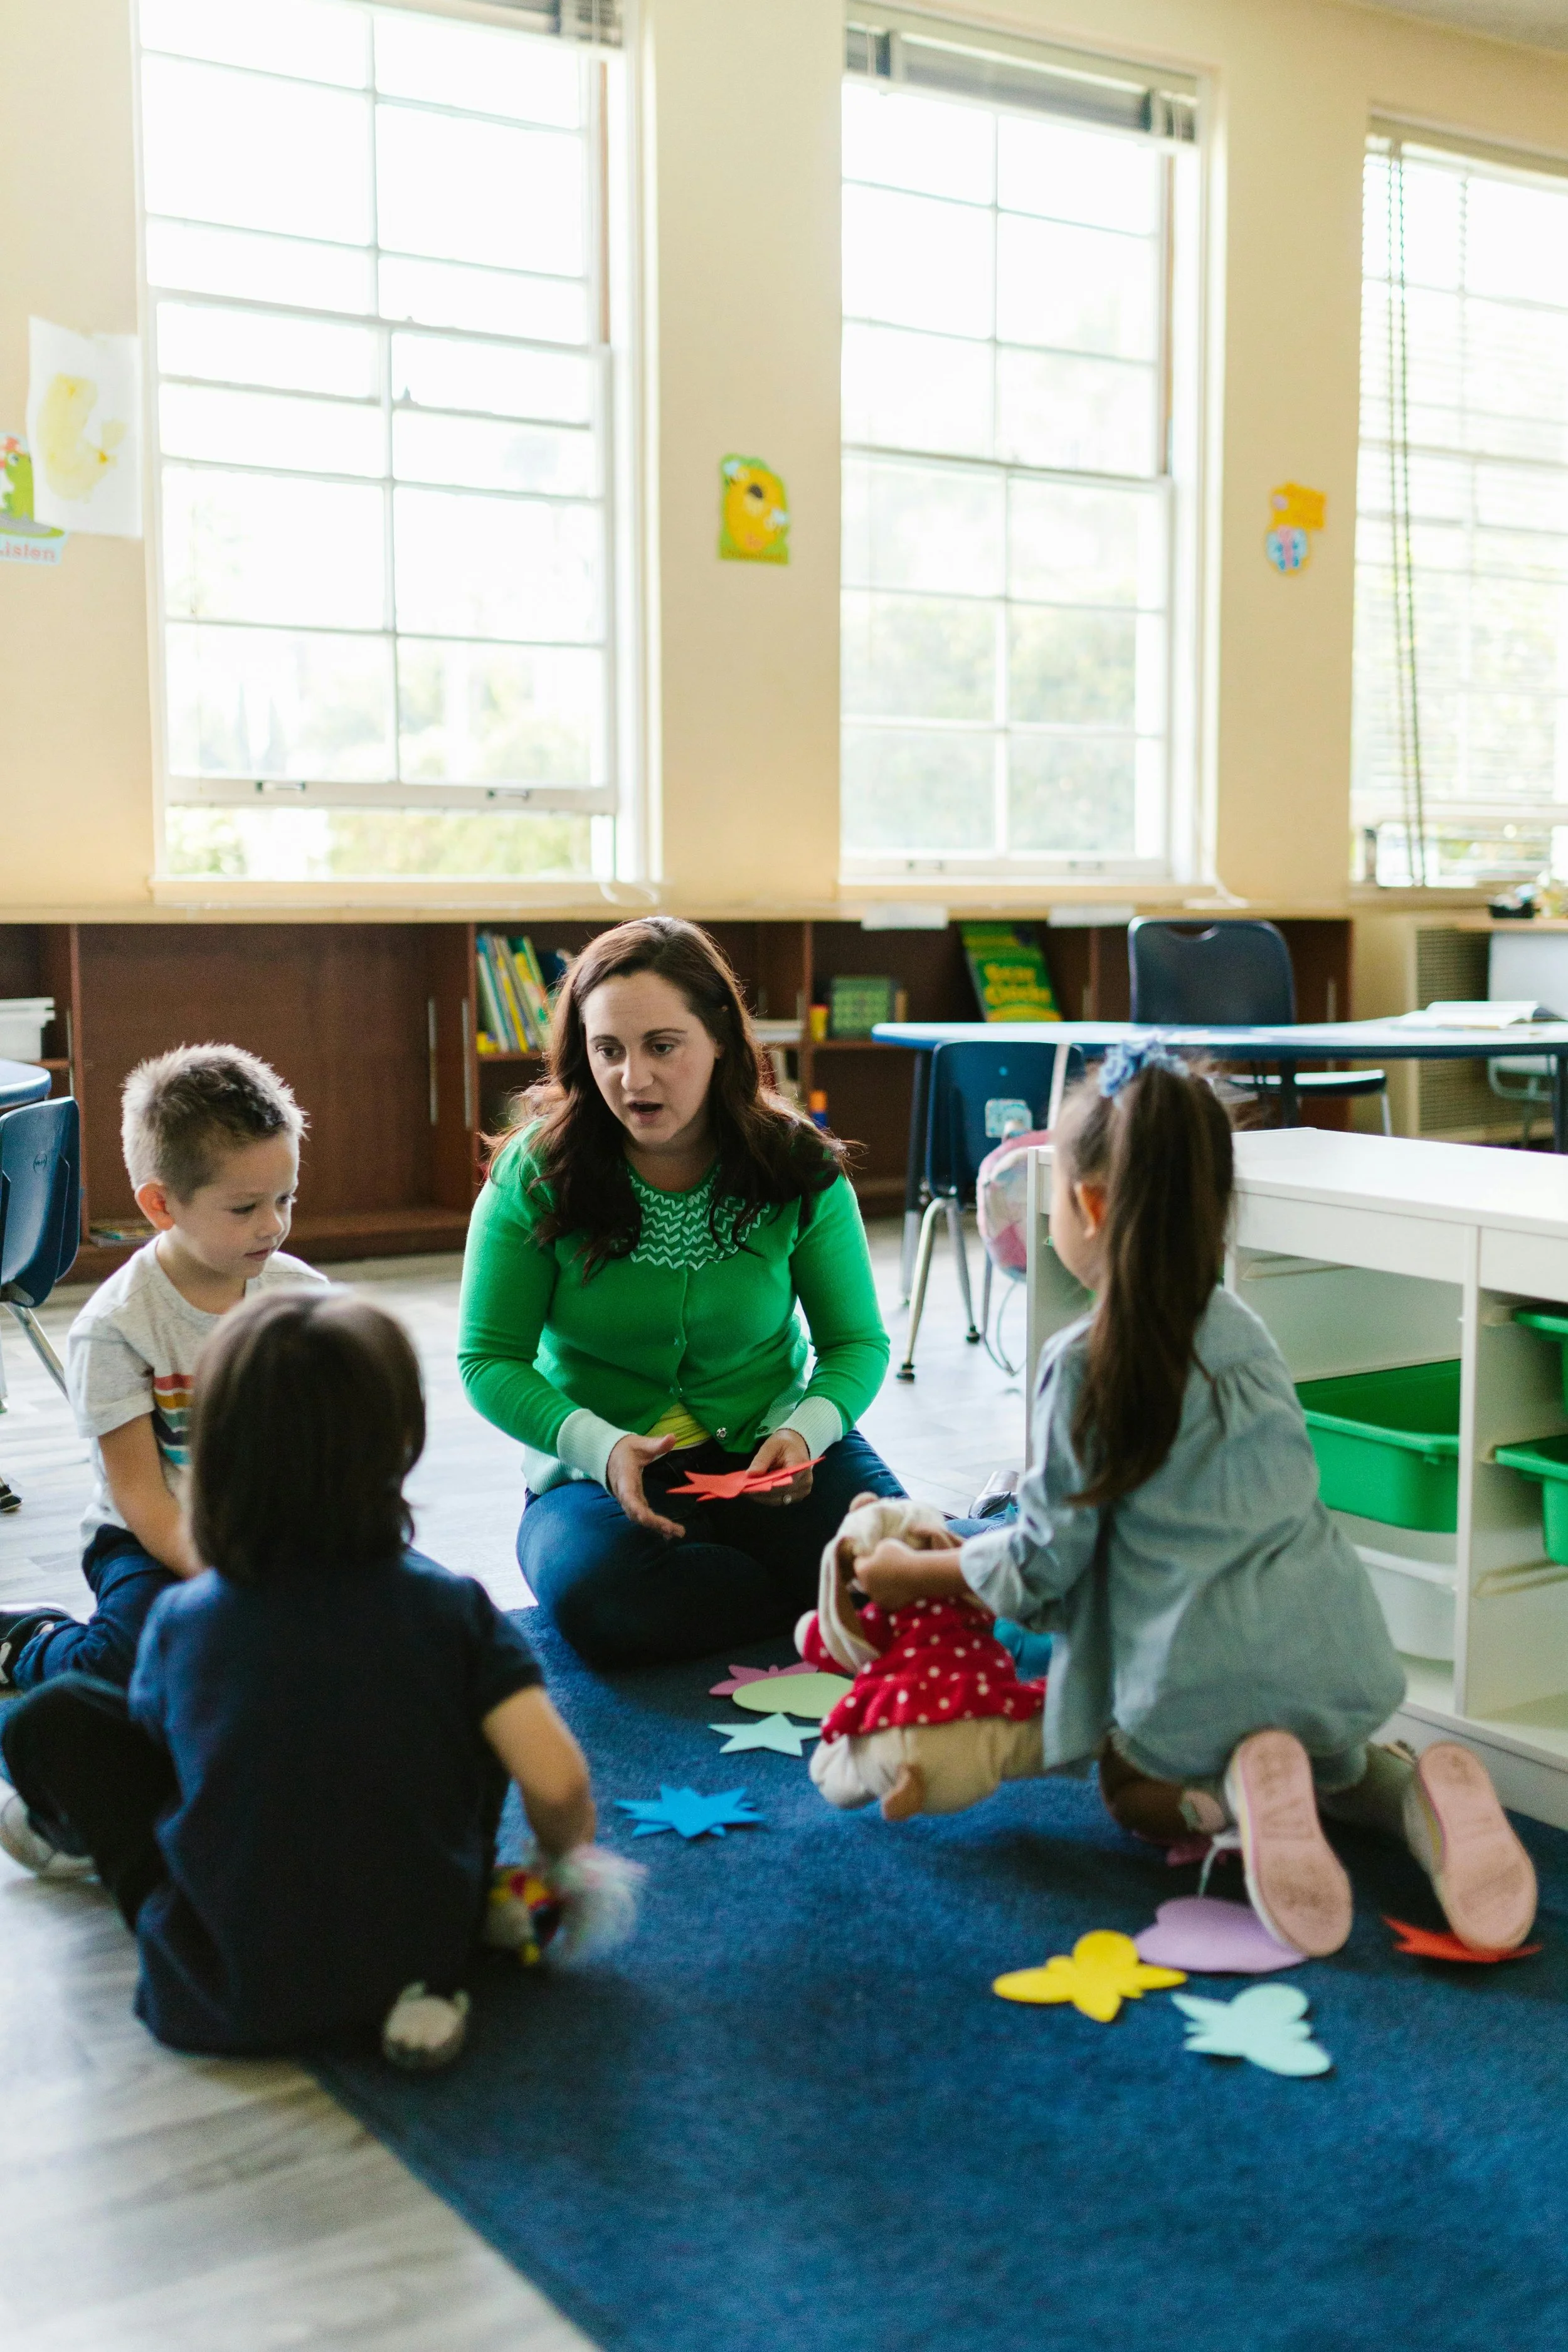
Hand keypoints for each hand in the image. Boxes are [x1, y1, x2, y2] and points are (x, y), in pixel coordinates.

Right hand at [606, 1433, 684, 1540]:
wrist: (608, 1455)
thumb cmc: (625, 1449)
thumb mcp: (640, 1444)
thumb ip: (656, 1444)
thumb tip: (673, 1438)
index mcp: (625, 1479)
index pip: (630, 1498)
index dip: (639, 1510)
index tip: (651, 1519)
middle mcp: (625, 1494)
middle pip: (637, 1514)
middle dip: (655, 1524)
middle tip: (676, 1531)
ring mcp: (629, 1500)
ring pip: (640, 1518)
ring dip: (656, 1527)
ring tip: (676, 1533)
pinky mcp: (634, 1501)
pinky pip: (642, 1516)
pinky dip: (654, 1524)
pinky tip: (668, 1531)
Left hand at [745, 1426, 811, 1506]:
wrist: (797, 1444)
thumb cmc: (785, 1443)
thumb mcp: (771, 1445)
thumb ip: (761, 1460)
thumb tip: (750, 1475)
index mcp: (801, 1466)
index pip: (785, 1484)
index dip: (767, 1488)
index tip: (749, 1488)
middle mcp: (805, 1481)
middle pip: (782, 1494)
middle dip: (761, 1493)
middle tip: (743, 1490)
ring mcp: (802, 1490)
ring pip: (780, 1500)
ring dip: (763, 1497)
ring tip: (747, 1491)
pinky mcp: (797, 1494)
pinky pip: (781, 1499)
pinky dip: (767, 1497)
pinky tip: (756, 1491)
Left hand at [854, 1537, 971, 1609]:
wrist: (921, 1576)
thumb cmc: (902, 1557)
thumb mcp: (885, 1545)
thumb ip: (875, 1551)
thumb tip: (873, 1557)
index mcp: (862, 1571)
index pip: (859, 1563)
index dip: (867, 1557)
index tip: (878, 1555)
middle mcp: (866, 1588)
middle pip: (866, 1578)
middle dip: (873, 1572)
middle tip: (888, 1566)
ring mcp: (878, 1599)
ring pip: (876, 1590)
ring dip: (882, 1584)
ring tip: (896, 1577)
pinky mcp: (889, 1607)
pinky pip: (887, 1599)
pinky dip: (892, 1594)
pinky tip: (901, 1587)